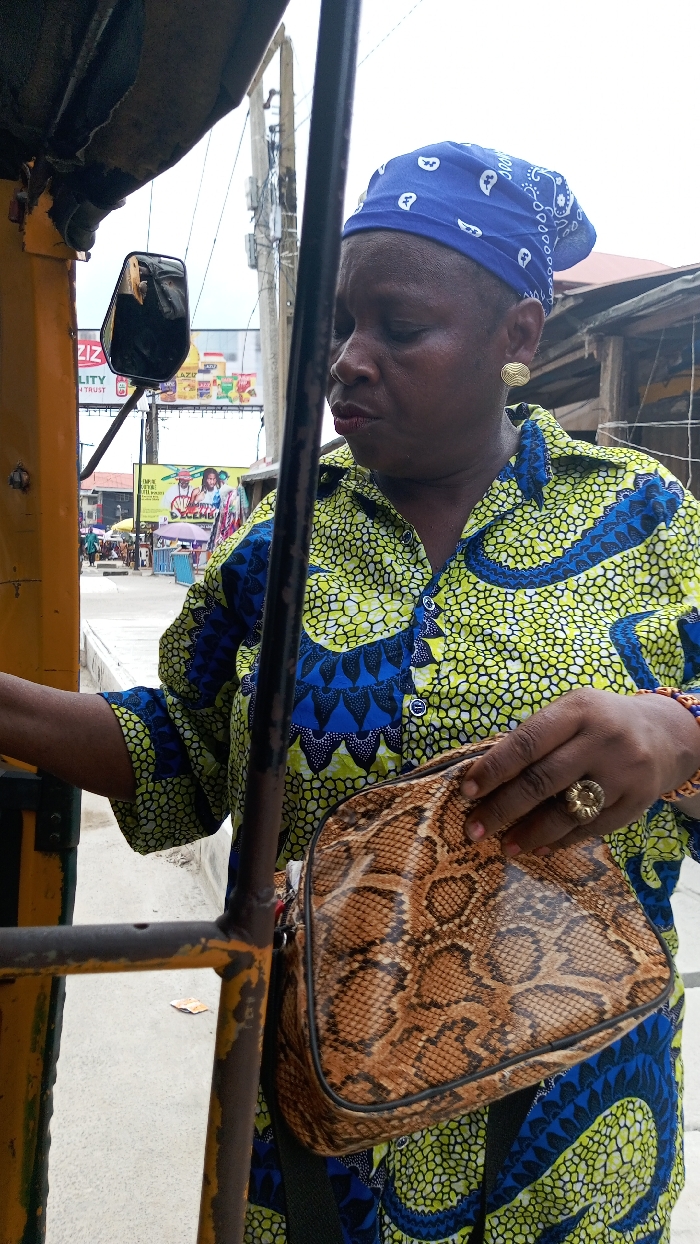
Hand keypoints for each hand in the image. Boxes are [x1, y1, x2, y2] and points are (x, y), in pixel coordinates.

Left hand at [460, 687, 699, 856]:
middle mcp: (603, 739)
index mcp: (579, 710)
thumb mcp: (571, 713)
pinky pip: (590, 828)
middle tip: (474, 829)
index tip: (467, 791)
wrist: (662, 734)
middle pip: (542, 780)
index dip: (494, 769)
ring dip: (530, 834)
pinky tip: (539, 847)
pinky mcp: (636, 802)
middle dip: (502, 808)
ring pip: (567, 811)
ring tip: (504, 846)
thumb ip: (536, 738)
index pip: (527, 742)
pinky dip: (561, 840)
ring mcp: (623, 773)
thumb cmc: (598, 723)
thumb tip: (485, 778)